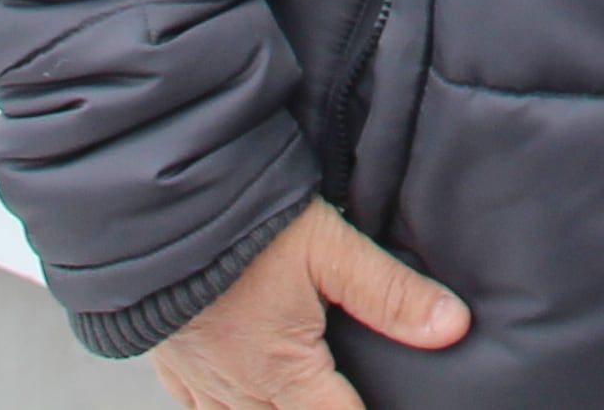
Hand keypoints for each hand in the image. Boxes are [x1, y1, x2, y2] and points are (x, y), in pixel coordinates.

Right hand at [153, 201, 469, 409]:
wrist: (151, 212)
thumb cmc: (239, 225)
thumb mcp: (328, 248)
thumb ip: (390, 292)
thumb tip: (452, 326)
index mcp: (285, 372)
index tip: (391, 405)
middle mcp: (239, 390)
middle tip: (340, 396)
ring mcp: (200, 382)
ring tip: (304, 395)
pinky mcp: (171, 364)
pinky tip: (245, 395)